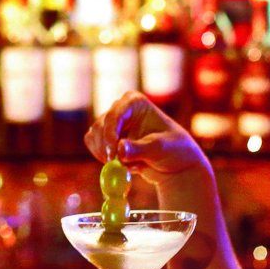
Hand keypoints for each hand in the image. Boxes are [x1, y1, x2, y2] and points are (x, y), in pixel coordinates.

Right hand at [84, 92, 208, 186]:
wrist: (175, 165)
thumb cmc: (174, 150)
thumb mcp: (160, 149)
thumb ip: (140, 149)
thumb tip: (120, 148)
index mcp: (135, 102)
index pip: (114, 114)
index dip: (110, 133)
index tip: (112, 154)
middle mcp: (121, 110)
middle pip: (100, 125)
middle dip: (105, 147)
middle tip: (114, 165)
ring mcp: (113, 125)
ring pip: (94, 137)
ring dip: (107, 155)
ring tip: (131, 165)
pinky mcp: (107, 139)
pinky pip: (94, 147)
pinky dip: (106, 160)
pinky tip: (126, 165)